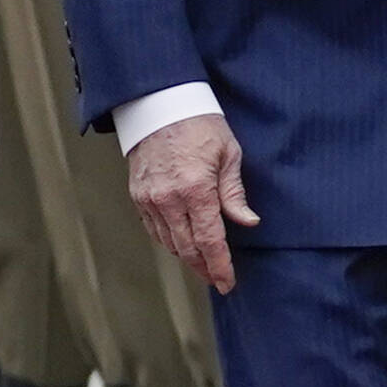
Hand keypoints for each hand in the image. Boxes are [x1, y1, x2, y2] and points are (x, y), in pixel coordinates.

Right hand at [127, 113, 259, 293]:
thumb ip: (234, 192)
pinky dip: (169, 241)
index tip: (227, 283)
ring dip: (187, 256)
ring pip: (169, 242)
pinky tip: (181, 242)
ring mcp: (149, 199)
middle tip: (217, 279)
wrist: (160, 103)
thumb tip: (248, 222)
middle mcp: (169, 199)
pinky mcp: (138, 195)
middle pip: (187, 248)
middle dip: (204, 268)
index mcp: (196, 189)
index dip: (219, 266)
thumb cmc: (200, 124)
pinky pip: (154, 229)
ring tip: (203, 264)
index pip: (209, 241)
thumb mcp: (228, 153)